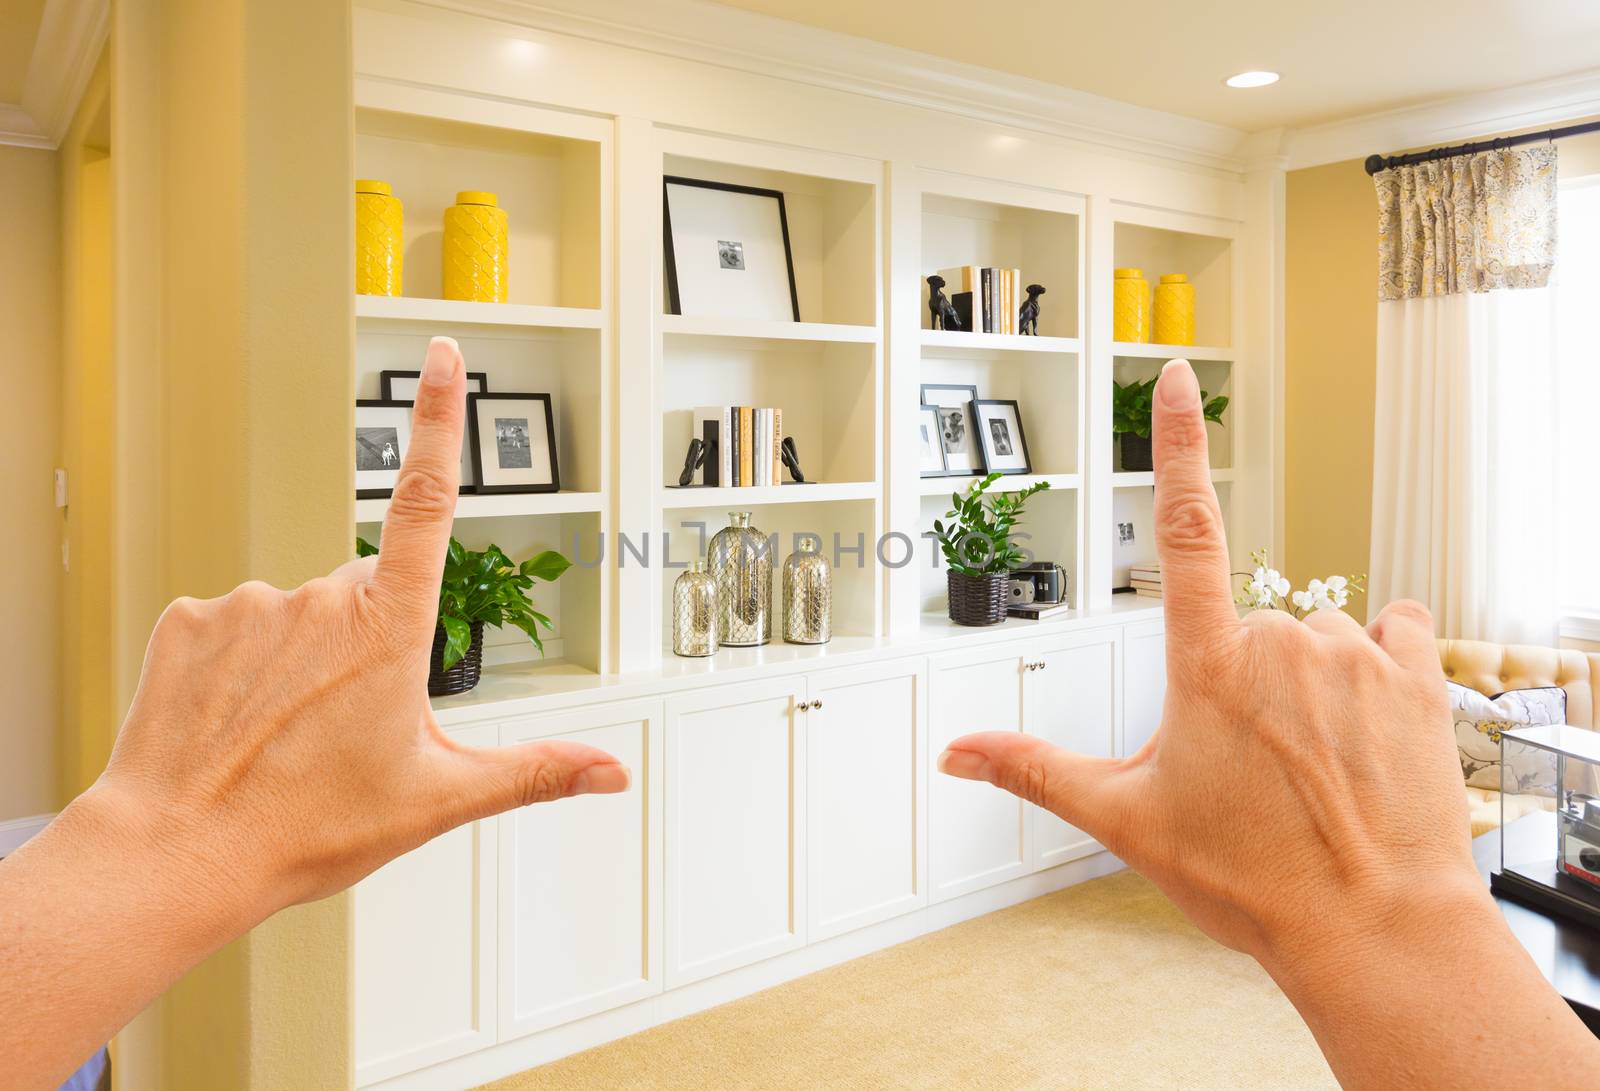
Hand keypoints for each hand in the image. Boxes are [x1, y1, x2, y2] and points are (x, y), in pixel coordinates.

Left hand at [95, 336, 627, 923]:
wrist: (177, 855)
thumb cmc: (307, 827)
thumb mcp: (439, 799)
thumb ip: (534, 771)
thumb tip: (612, 772)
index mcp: (389, 627)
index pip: (428, 500)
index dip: (440, 421)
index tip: (444, 355)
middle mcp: (320, 597)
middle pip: (364, 595)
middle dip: (367, 645)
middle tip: (345, 729)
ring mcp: (249, 604)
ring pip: (298, 614)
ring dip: (302, 660)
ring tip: (284, 738)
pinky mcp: (189, 620)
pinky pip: (234, 626)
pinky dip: (242, 665)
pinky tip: (236, 721)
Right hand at [938, 360, 1598, 1088]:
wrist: (1373, 930)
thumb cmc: (1250, 880)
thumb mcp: (1125, 820)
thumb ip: (1034, 770)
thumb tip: (955, 754)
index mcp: (1206, 664)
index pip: (1184, 526)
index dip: (1176, 444)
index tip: (1177, 379)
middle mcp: (1281, 641)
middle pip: (1247, 620)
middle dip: (1241, 676)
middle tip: (1248, 763)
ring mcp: (1353, 655)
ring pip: (1314, 633)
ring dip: (1306, 677)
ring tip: (1308, 762)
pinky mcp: (1416, 676)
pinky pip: (1392, 627)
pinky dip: (1375, 660)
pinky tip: (1365, 722)